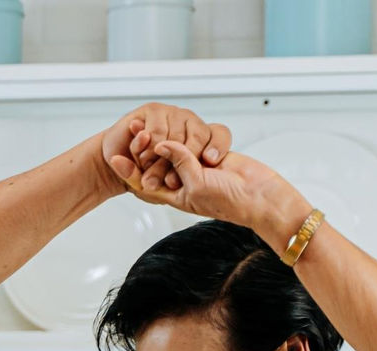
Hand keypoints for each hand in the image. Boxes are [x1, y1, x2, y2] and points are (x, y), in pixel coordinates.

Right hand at [100, 103, 228, 194]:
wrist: (116, 161)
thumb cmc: (145, 173)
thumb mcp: (170, 186)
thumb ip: (187, 182)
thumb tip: (202, 176)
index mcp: (200, 139)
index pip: (220, 135)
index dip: (217, 146)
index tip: (210, 160)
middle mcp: (189, 123)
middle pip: (198, 137)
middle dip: (183, 163)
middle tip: (169, 182)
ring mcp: (172, 114)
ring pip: (175, 137)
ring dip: (160, 161)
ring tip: (149, 173)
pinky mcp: (153, 110)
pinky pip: (156, 131)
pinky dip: (147, 148)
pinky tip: (141, 156)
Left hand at [132, 145, 311, 245]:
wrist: (261, 196)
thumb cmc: (230, 200)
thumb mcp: (197, 185)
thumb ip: (179, 163)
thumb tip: (161, 144)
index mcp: (175, 195)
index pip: (146, 183)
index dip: (130, 171)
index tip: (115, 156)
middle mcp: (183, 181)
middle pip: (157, 164)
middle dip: (143, 149)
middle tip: (131, 130)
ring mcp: (198, 168)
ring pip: (175, 151)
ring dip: (162, 140)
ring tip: (145, 126)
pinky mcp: (212, 155)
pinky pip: (195, 143)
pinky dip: (186, 137)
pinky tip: (174, 127)